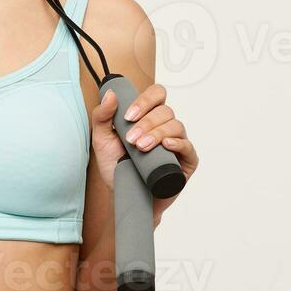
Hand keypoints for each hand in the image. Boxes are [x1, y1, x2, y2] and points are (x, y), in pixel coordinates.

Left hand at [90, 83, 198, 222]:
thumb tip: (111, 94)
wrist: (123, 195)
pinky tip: (166, 145)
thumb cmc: (116, 167)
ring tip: (141, 147)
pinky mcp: (186, 161)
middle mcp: (165, 127)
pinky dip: (178, 143)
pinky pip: (188, 147)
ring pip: (176, 126)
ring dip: (157, 133)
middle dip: (146, 123)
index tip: (128, 116)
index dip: (145, 101)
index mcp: (148, 116)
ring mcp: (177, 143)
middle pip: (165, 111)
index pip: (156, 95)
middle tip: (131, 139)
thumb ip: (102, 117)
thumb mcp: (102, 140)